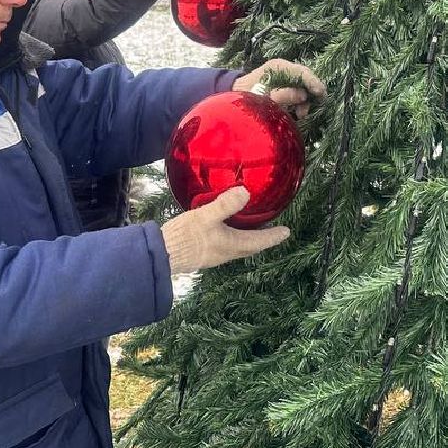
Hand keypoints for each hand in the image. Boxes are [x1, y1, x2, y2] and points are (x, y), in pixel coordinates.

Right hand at [160, 186, 288, 273]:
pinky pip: (225, 246)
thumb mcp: (206, 216)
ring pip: (238, 247)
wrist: (161, 254)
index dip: (273, 236)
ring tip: (253, 229)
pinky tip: (225, 229)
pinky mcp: (203, 253)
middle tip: (274, 233)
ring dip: (248, 239)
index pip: (259, 241)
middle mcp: (226, 253)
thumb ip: (225, 205)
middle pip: (250, 247)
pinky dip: (233, 238)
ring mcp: (214, 254)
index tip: (286, 232)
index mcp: (232, 245)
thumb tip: (246, 192)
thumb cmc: (186, 237)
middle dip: (263, 240)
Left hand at [233, 59, 325, 117]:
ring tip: (302, 114)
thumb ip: (284, 95)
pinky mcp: (284, 85)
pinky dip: (300, 102)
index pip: (301, 72)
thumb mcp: (265, 97)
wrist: (235, 97)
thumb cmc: (247, 96)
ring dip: (305, 100)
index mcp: (278, 66)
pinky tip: (298, 112)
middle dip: (311, 93)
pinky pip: (298, 91)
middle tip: (311, 108)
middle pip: (305, 78)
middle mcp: (283, 68)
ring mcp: (284, 76)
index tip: (320, 94)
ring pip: (303, 86)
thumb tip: (303, 95)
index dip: (313, 82)